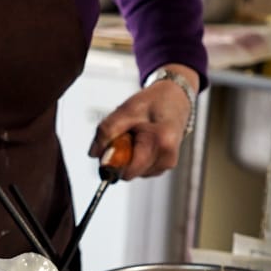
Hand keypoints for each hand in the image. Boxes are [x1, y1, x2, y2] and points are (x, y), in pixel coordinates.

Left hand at [88, 65, 197, 179]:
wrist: (175, 98)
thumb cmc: (152, 102)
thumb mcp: (125, 110)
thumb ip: (106, 131)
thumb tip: (94, 154)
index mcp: (160, 143)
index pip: (128, 170)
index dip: (114, 162)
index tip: (112, 145)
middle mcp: (167, 158)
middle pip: (129, 172)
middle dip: (121, 156)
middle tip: (127, 134)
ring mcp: (167, 164)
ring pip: (134, 172)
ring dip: (129, 156)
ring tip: (137, 136)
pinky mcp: (165, 166)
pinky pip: (140, 169)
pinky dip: (136, 157)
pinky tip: (142, 142)